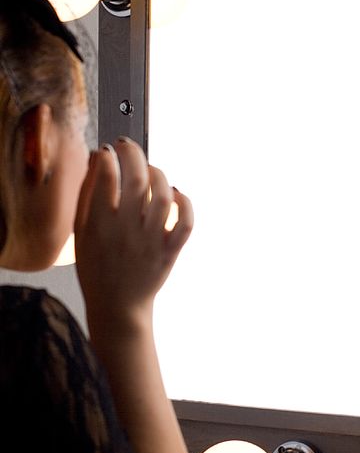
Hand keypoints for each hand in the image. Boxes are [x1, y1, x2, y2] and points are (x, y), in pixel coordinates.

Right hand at [74, 137, 192, 328]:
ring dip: (158, 175)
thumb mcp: (80, 233)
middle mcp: (127, 231)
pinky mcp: (170, 251)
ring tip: (150, 169)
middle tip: (128, 146)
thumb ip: (87, 196)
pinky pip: (186, 222)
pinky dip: (186, 203)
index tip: (107, 150)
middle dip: (134, 155)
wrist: (118, 305)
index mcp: (99, 226)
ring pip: (163, 197)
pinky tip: (175, 193)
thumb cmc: (96, 267)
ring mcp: (152, 241)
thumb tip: (97, 161)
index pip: (106, 179)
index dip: (108, 157)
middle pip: (136, 181)